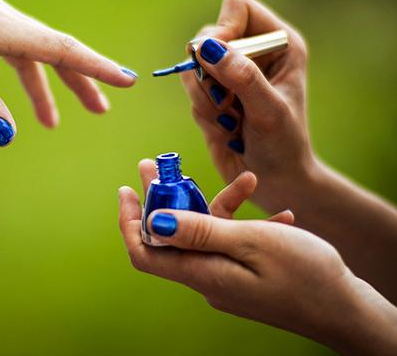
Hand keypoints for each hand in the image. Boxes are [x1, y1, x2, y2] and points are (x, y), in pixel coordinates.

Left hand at [0, 0, 136, 145]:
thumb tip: (9, 136)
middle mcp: (1, 17)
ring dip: (47, 84)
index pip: (61, 49)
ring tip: (52, 122)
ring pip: (30, 52)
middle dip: (80, 80)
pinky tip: (13, 93)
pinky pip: (8, 49)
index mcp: (0, 26)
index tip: (128, 80)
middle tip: (102, 109)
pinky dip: (18, 73)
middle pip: (53, 50)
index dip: (96, 67)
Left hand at [118, 160, 396, 354]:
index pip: (145, 252)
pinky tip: (274, 208)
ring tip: (243, 179)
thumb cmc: (306, 277)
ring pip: (206, 235)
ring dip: (214, 204)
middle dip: (166, 198)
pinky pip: (234, 244)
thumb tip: (153, 222)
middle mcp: (208, 279)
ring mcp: (227, 278)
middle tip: (159, 164)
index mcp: (202, 273)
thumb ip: (200, 231)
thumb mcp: (252, 242)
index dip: (130, 221)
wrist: (349, 312)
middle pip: (173, 237)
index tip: (127, 189)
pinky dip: (245, 222)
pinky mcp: (246, 276)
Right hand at [180, 0, 312, 211]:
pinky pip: (189, 89)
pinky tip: (225, 129)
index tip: (216, 59)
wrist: (274, 181)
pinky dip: (202, 111)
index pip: (237, 8)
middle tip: (225, 101)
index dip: (222, 29)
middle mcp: (252, 51)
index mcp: (278, 43)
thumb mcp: (268, 111)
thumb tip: (207, 47)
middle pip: (207, 36)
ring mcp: (229, 72)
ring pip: (192, 65)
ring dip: (205, 97)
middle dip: (209, 73)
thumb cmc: (283, 146)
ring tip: (230, 121)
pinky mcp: (212, 93)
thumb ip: (242, 78)